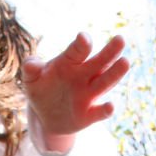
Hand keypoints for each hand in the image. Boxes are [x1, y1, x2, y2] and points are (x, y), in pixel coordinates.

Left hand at [22, 33, 128, 150]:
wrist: (46, 117)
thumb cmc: (41, 90)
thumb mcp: (31, 80)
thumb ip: (31, 69)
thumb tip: (30, 64)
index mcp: (70, 62)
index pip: (77, 51)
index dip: (81, 45)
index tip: (84, 38)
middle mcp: (84, 75)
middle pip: (99, 62)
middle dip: (109, 52)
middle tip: (120, 39)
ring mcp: (89, 94)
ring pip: (105, 82)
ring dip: (115, 73)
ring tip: (125, 62)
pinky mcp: (90, 114)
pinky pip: (100, 112)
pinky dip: (106, 110)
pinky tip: (111, 106)